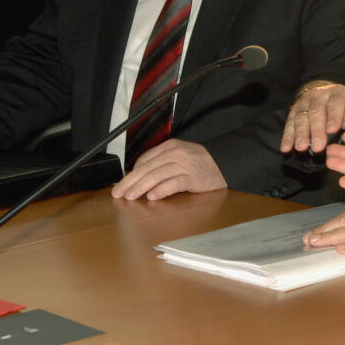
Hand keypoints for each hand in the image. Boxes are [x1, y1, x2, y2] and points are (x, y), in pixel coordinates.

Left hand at [111, 138, 226, 200]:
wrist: (225, 163)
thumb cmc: (202, 163)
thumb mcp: (181, 155)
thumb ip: (163, 162)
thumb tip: (142, 177)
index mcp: (170, 147)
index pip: (144, 160)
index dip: (131, 173)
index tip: (123, 184)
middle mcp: (175, 154)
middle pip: (147, 168)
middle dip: (130, 182)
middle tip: (118, 193)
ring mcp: (184, 165)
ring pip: (156, 175)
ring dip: (141, 187)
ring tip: (130, 197)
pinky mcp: (193, 177)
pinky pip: (174, 183)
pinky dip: (162, 190)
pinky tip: (153, 196)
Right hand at [279, 81, 344, 152]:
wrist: (322, 96)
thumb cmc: (342, 109)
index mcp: (337, 96)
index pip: (336, 106)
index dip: (334, 117)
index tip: (334, 129)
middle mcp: (318, 97)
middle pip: (317, 114)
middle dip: (316, 130)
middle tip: (318, 146)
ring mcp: (304, 105)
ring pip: (302, 119)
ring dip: (300, 134)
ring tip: (300, 148)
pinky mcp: (293, 113)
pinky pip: (289, 125)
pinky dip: (287, 136)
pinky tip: (285, 148)